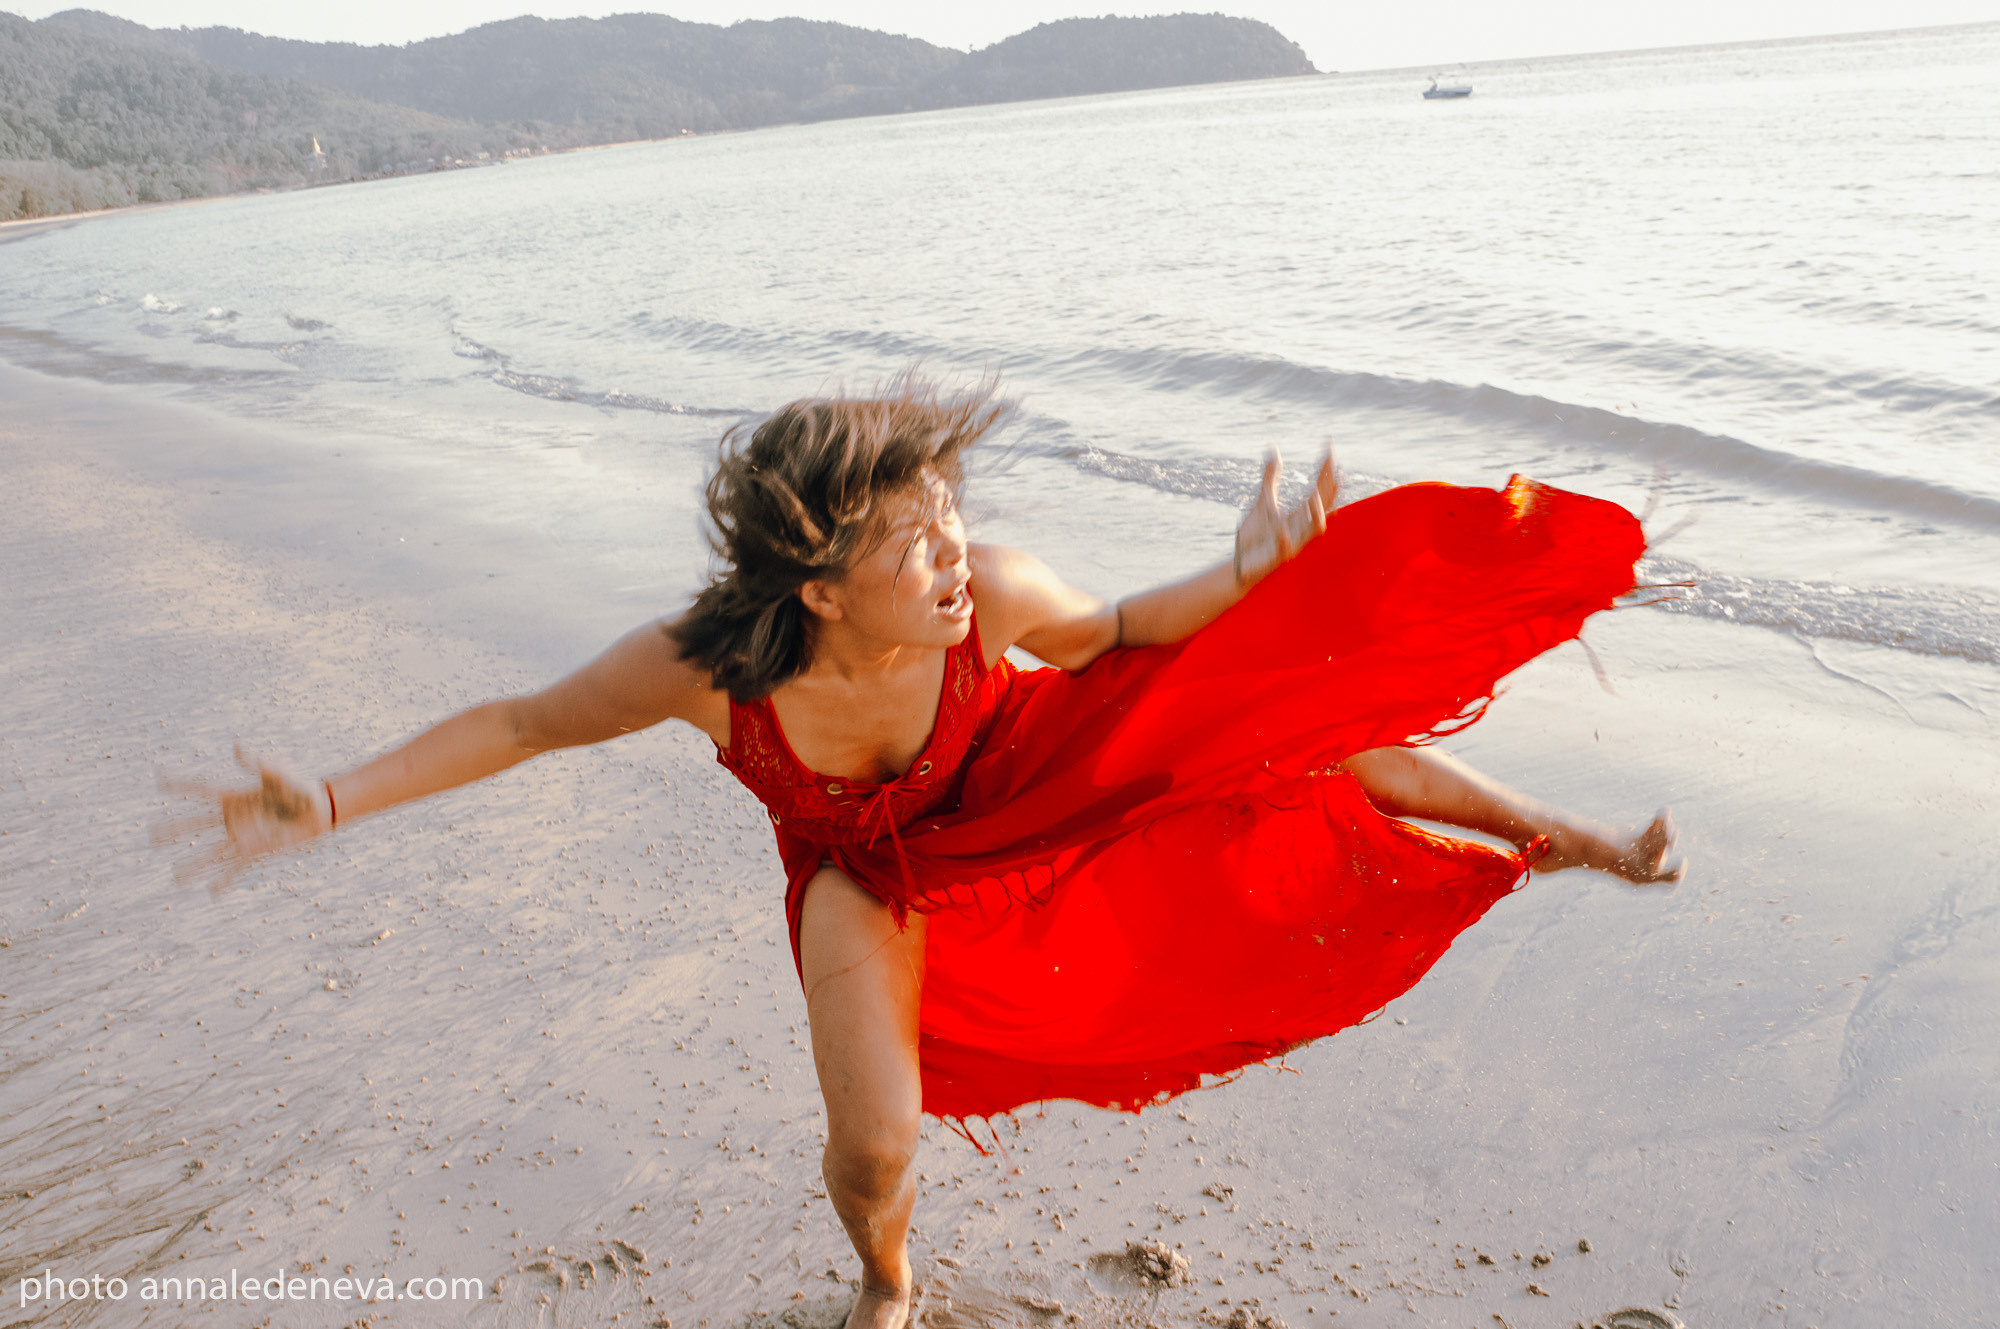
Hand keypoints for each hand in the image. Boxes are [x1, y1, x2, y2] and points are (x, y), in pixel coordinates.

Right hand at [154, 743, 333, 895]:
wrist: (319, 810)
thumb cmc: (300, 787)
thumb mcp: (279, 773)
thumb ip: (259, 763)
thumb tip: (237, 747)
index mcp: (235, 795)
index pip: (201, 790)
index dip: (180, 784)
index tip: (158, 779)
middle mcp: (233, 817)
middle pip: (196, 824)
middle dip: (173, 829)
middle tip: (149, 835)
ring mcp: (243, 836)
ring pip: (211, 853)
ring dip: (193, 865)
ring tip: (175, 878)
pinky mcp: (256, 851)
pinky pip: (237, 868)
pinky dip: (225, 881)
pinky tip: (212, 893)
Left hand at [1234, 444, 1337, 585]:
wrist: (1242, 563)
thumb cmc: (1256, 535)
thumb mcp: (1263, 501)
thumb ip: (1271, 478)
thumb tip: (1274, 451)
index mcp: (1299, 513)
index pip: (1319, 487)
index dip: (1325, 469)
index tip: (1329, 447)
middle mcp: (1301, 527)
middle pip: (1323, 505)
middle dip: (1330, 487)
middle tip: (1335, 468)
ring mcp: (1291, 542)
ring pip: (1312, 529)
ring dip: (1316, 513)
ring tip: (1314, 494)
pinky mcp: (1276, 557)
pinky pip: (1285, 550)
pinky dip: (1285, 540)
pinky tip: (1283, 531)